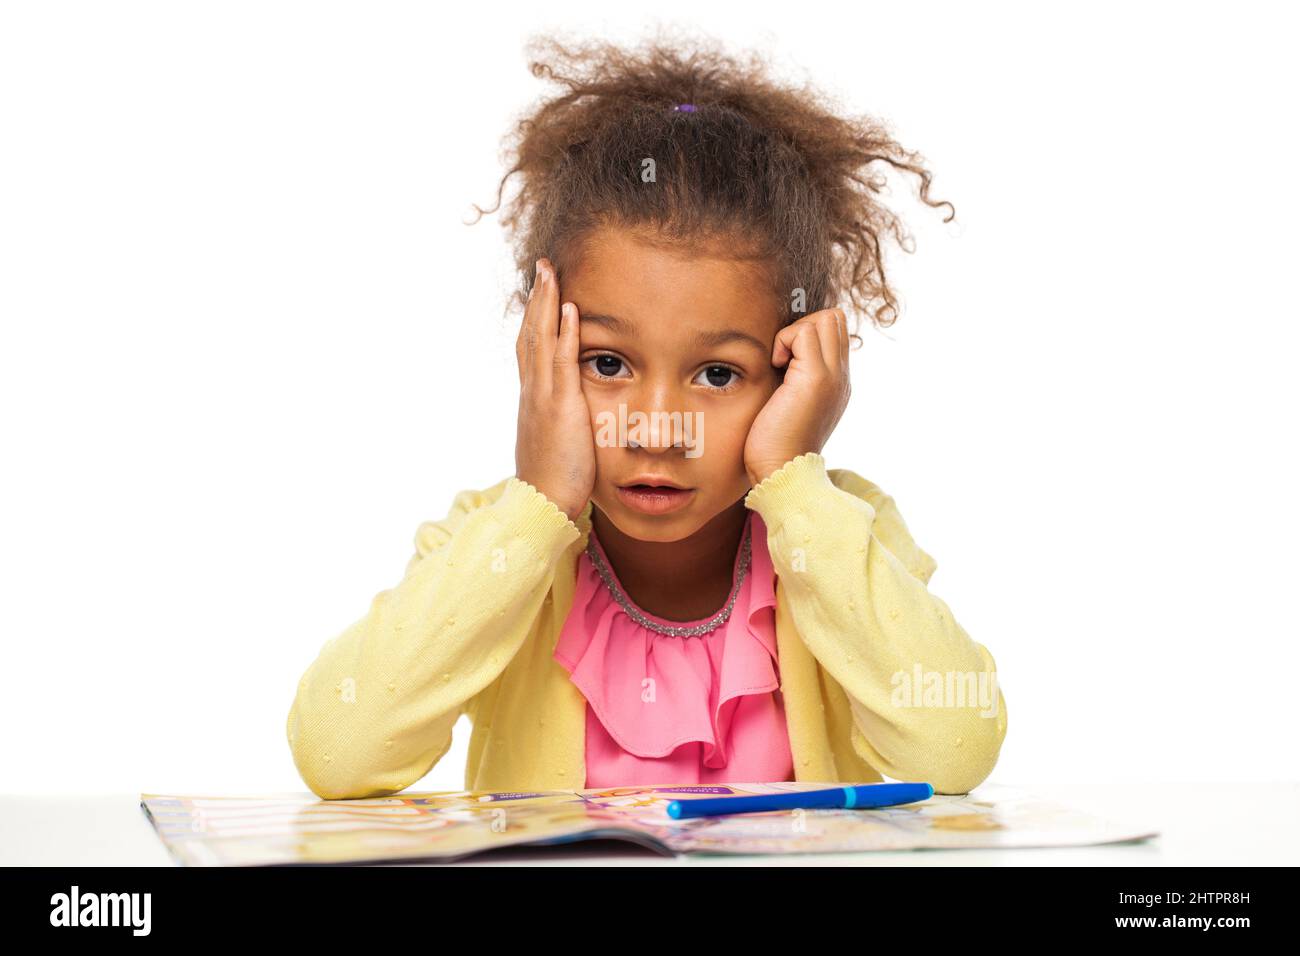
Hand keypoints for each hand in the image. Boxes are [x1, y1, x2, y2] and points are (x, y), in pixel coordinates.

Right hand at [514, 257, 595, 520]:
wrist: (542, 502)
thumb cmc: (554, 478)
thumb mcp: (556, 439)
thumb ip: (561, 419)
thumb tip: (571, 411)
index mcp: (533, 397)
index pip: (531, 347)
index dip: (535, 317)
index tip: (540, 291)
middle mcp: (533, 390)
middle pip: (531, 333)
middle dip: (537, 298)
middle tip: (542, 266)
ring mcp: (544, 396)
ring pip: (542, 339)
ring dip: (547, 303)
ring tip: (551, 272)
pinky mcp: (560, 407)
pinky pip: (562, 363)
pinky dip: (564, 334)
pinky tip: (569, 309)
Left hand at [744, 308, 850, 485]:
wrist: (782, 472)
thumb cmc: (774, 444)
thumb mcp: (789, 404)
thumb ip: (793, 380)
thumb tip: (779, 357)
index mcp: (837, 383)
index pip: (835, 331)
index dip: (808, 332)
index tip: (786, 358)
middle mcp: (841, 377)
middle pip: (834, 318)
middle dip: (803, 326)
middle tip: (783, 356)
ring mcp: (832, 376)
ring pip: (825, 318)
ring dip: (794, 332)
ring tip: (780, 363)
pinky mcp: (815, 379)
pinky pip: (804, 331)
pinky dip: (784, 340)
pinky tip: (776, 367)